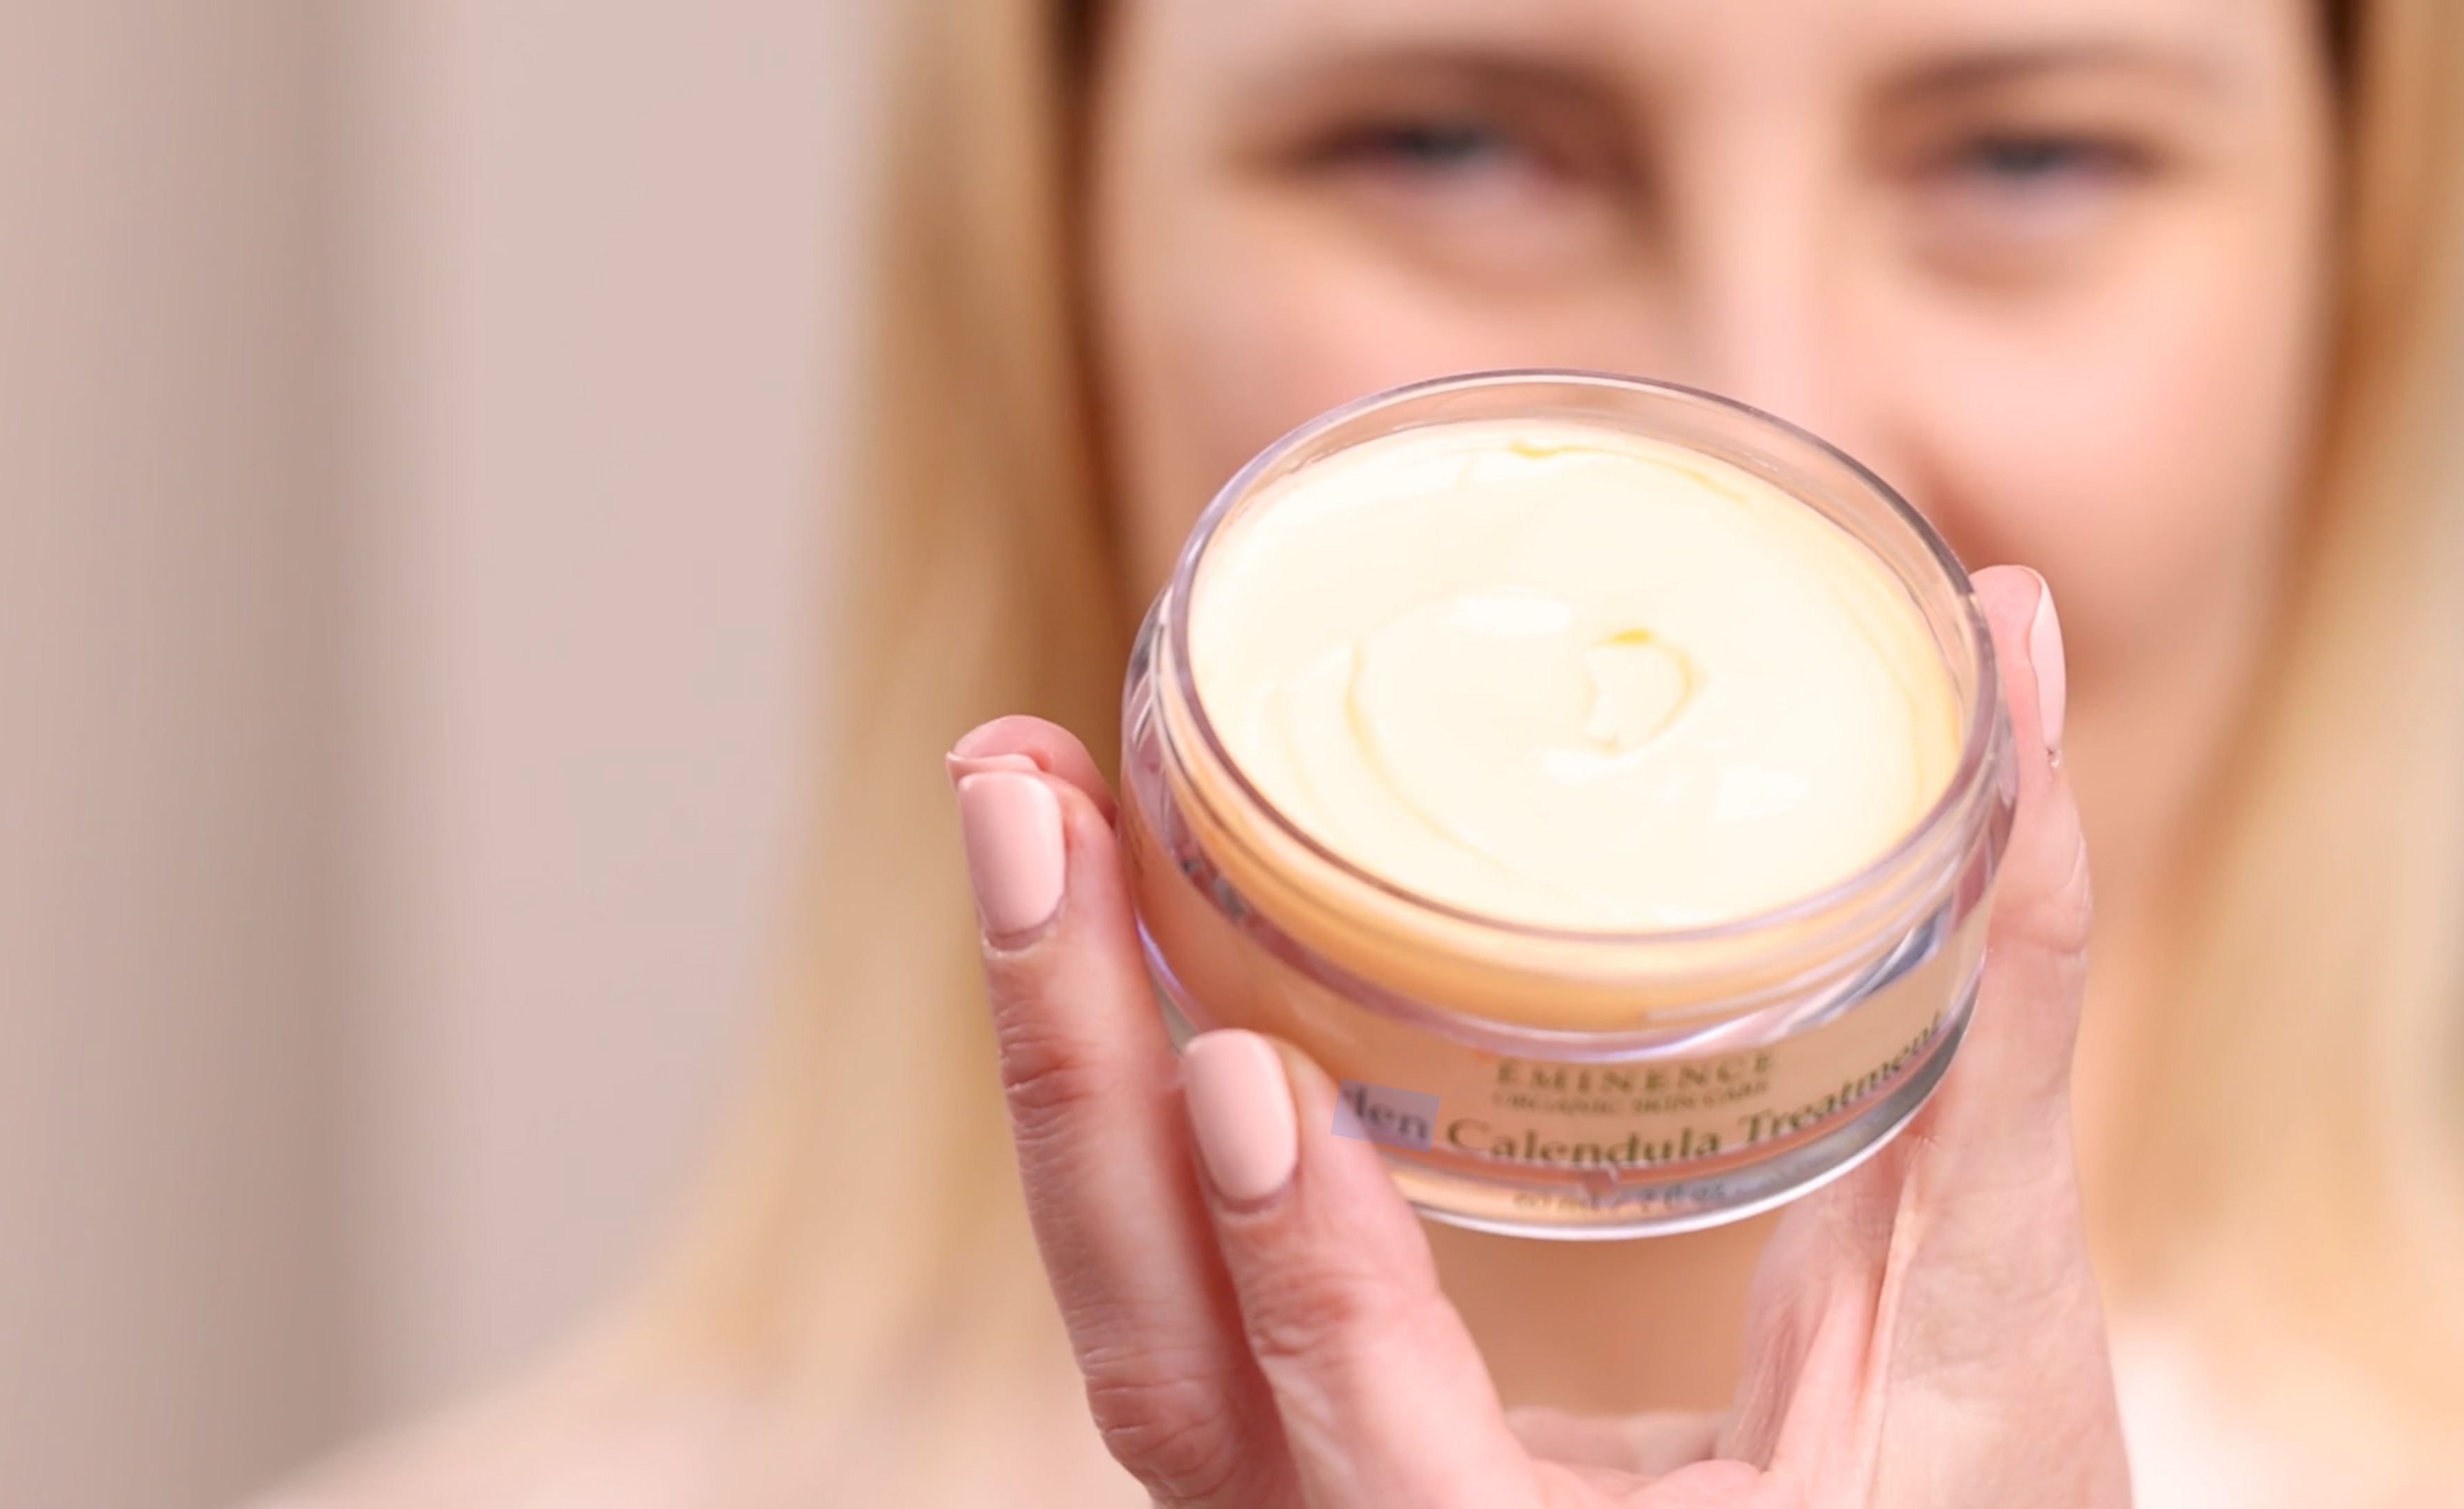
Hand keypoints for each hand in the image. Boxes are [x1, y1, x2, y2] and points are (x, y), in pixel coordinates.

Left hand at [946, 564, 2124, 1506]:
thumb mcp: (1979, 1315)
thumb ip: (1996, 1007)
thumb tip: (2011, 652)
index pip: (1382, 1467)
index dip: (1312, 1282)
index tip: (1246, 1072)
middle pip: (1167, 1362)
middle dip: (1076, 1075)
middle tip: (1021, 803)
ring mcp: (1301, 1504)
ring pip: (1131, 1317)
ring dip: (1061, 1060)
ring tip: (1023, 808)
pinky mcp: (1287, 1438)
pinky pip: (1160, 1284)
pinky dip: (1111, 1104)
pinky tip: (1089, 928)